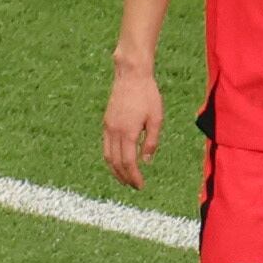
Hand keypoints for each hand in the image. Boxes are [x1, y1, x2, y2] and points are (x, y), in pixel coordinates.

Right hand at [103, 61, 162, 189]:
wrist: (131, 76)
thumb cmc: (148, 96)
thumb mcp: (156, 118)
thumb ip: (151, 141)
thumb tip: (145, 161)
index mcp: (128, 132)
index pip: (128, 162)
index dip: (133, 176)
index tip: (140, 186)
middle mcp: (114, 132)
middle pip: (115, 162)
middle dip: (124, 177)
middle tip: (134, 186)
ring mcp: (108, 127)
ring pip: (107, 156)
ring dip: (115, 170)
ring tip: (125, 179)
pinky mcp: (106, 123)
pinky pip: (106, 146)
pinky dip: (111, 158)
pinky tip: (119, 161)